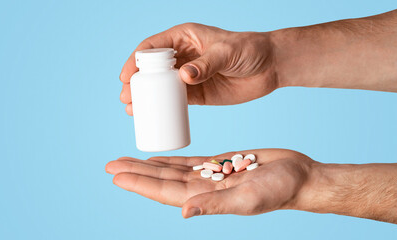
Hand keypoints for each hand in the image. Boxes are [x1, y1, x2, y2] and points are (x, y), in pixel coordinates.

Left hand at [105, 149, 314, 217]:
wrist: (298, 176)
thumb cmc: (280, 190)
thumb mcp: (248, 198)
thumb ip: (216, 205)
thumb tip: (182, 212)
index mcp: (207, 198)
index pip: (164, 192)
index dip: (140, 184)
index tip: (116, 176)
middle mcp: (203, 189)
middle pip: (162, 180)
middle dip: (135, 173)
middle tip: (110, 166)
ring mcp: (210, 176)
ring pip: (171, 170)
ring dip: (148, 166)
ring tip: (125, 160)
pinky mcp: (220, 163)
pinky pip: (189, 162)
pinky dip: (170, 160)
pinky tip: (157, 158)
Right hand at [120, 23, 277, 114]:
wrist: (271, 67)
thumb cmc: (250, 49)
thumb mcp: (227, 52)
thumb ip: (206, 64)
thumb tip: (183, 77)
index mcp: (184, 37)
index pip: (153, 47)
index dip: (135, 60)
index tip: (125, 76)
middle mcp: (183, 56)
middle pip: (152, 69)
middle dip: (136, 83)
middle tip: (126, 98)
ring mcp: (189, 76)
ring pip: (161, 87)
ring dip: (145, 98)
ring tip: (132, 110)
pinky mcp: (198, 94)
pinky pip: (176, 101)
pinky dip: (162, 107)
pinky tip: (150, 115)